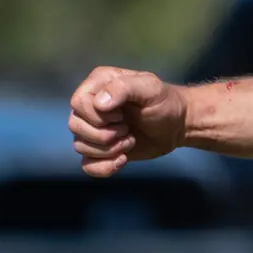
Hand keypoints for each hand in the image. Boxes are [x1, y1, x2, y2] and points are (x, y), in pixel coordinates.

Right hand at [69, 67, 185, 176]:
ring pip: (80, 146)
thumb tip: (99, 104)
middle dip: (104, 134)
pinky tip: (122, 160)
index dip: (99, 116)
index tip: (123, 116)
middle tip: (128, 130)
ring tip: (130, 141)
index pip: (78, 103)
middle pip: (75, 125)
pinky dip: (103, 167)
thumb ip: (124, 88)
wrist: (177, 125)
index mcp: (98, 85)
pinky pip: (87, 165)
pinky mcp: (100, 150)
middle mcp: (90, 106)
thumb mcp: (149, 88)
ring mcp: (93, 129)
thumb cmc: (164, 102)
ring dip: (108, 150)